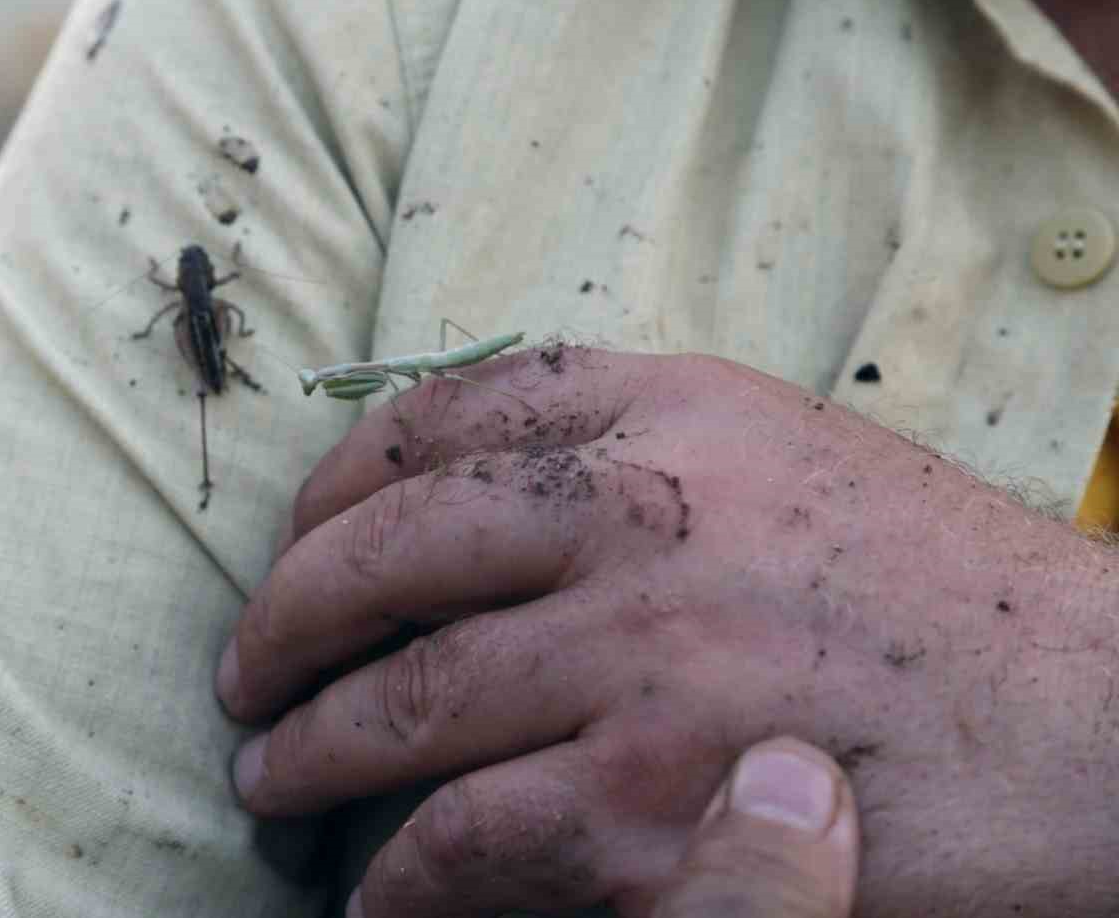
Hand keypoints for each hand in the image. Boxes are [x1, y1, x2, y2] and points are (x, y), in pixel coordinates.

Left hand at [217, 347, 1118, 915]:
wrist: (1104, 720)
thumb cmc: (935, 594)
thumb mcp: (783, 456)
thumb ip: (633, 446)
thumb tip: (464, 490)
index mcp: (667, 408)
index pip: (436, 414)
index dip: (332, 485)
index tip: (295, 543)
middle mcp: (644, 507)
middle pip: (386, 550)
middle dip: (283, 621)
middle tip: (243, 675)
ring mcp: (645, 650)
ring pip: (403, 702)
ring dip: (308, 752)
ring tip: (270, 778)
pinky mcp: (657, 798)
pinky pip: (467, 840)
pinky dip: (397, 881)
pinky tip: (372, 898)